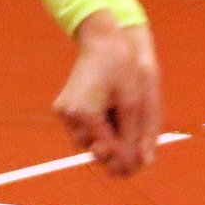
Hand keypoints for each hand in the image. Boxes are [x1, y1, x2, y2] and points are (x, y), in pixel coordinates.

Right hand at [53, 12, 157, 175]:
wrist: (101, 41)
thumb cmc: (120, 66)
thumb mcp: (132, 101)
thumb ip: (133, 135)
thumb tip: (140, 163)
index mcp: (84, 113)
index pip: (108, 147)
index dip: (126, 157)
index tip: (140, 162)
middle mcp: (69, 115)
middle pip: (95, 148)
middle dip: (116, 150)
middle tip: (134, 150)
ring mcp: (64, 112)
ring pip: (87, 142)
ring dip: (106, 140)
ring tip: (124, 125)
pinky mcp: (64, 109)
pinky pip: (82, 130)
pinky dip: (98, 129)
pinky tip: (110, 116)